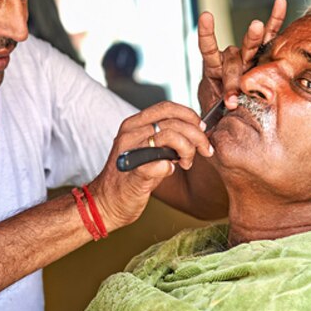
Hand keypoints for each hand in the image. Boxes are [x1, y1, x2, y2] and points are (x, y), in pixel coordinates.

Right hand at [88, 101, 213, 230]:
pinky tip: (171, 171)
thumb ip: (164, 137)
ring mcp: (131, 153)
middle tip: (205, 149)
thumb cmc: (129, 177)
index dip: (189, 115)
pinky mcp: (134, 174)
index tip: (201, 127)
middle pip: (173, 122)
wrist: (105, 203)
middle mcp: (130, 134)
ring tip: (186, 163)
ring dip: (187, 150)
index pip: (166, 107)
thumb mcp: (146, 150)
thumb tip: (195, 130)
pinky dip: (170, 168)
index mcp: (133, 125)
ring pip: (170, 137)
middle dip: (197, 135)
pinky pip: (160, 164)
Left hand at [197, 0, 286, 111]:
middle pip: (232, 59)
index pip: (209, 49)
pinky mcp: (263, 56)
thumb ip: (222, 105)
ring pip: (251, 45)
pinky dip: (276, 20)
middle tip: (233, 93)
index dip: (207, 34)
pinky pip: (271, 37)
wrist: (232, 112)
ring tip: (257, 26)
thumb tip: (233, 104)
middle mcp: (231, 59)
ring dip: (254, 37)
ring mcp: (247, 56)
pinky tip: (280, 2)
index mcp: (214, 69)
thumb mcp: (216, 110)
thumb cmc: (221, 110)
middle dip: (232, 78)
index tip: (206, 15)